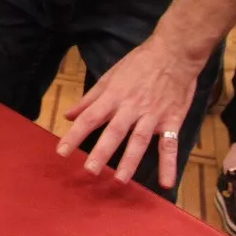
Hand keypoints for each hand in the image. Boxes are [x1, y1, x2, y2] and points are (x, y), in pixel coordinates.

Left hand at [58, 36, 204, 187]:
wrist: (174, 53)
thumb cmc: (139, 63)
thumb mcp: (111, 75)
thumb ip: (90, 98)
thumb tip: (69, 115)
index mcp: (114, 96)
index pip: (90, 118)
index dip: (75, 135)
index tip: (61, 152)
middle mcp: (131, 107)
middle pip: (114, 132)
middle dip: (101, 152)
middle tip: (90, 171)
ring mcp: (152, 115)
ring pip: (139, 140)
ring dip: (130, 161)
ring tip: (120, 180)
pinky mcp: (172, 121)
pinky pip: (170, 144)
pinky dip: (169, 164)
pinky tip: (166, 183)